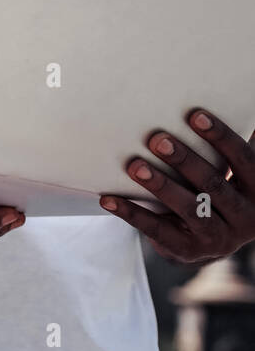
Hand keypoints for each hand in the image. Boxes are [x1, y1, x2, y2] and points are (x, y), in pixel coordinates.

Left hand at [101, 108, 254, 262]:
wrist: (205, 240)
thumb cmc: (213, 191)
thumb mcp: (229, 175)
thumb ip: (223, 151)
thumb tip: (208, 99)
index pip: (243, 159)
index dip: (220, 137)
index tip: (195, 115)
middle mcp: (245, 217)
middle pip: (213, 184)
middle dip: (184, 160)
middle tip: (157, 139)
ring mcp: (218, 238)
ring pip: (189, 208)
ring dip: (160, 185)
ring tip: (135, 166)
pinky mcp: (188, 251)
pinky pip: (157, 230)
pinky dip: (131, 213)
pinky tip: (109, 198)